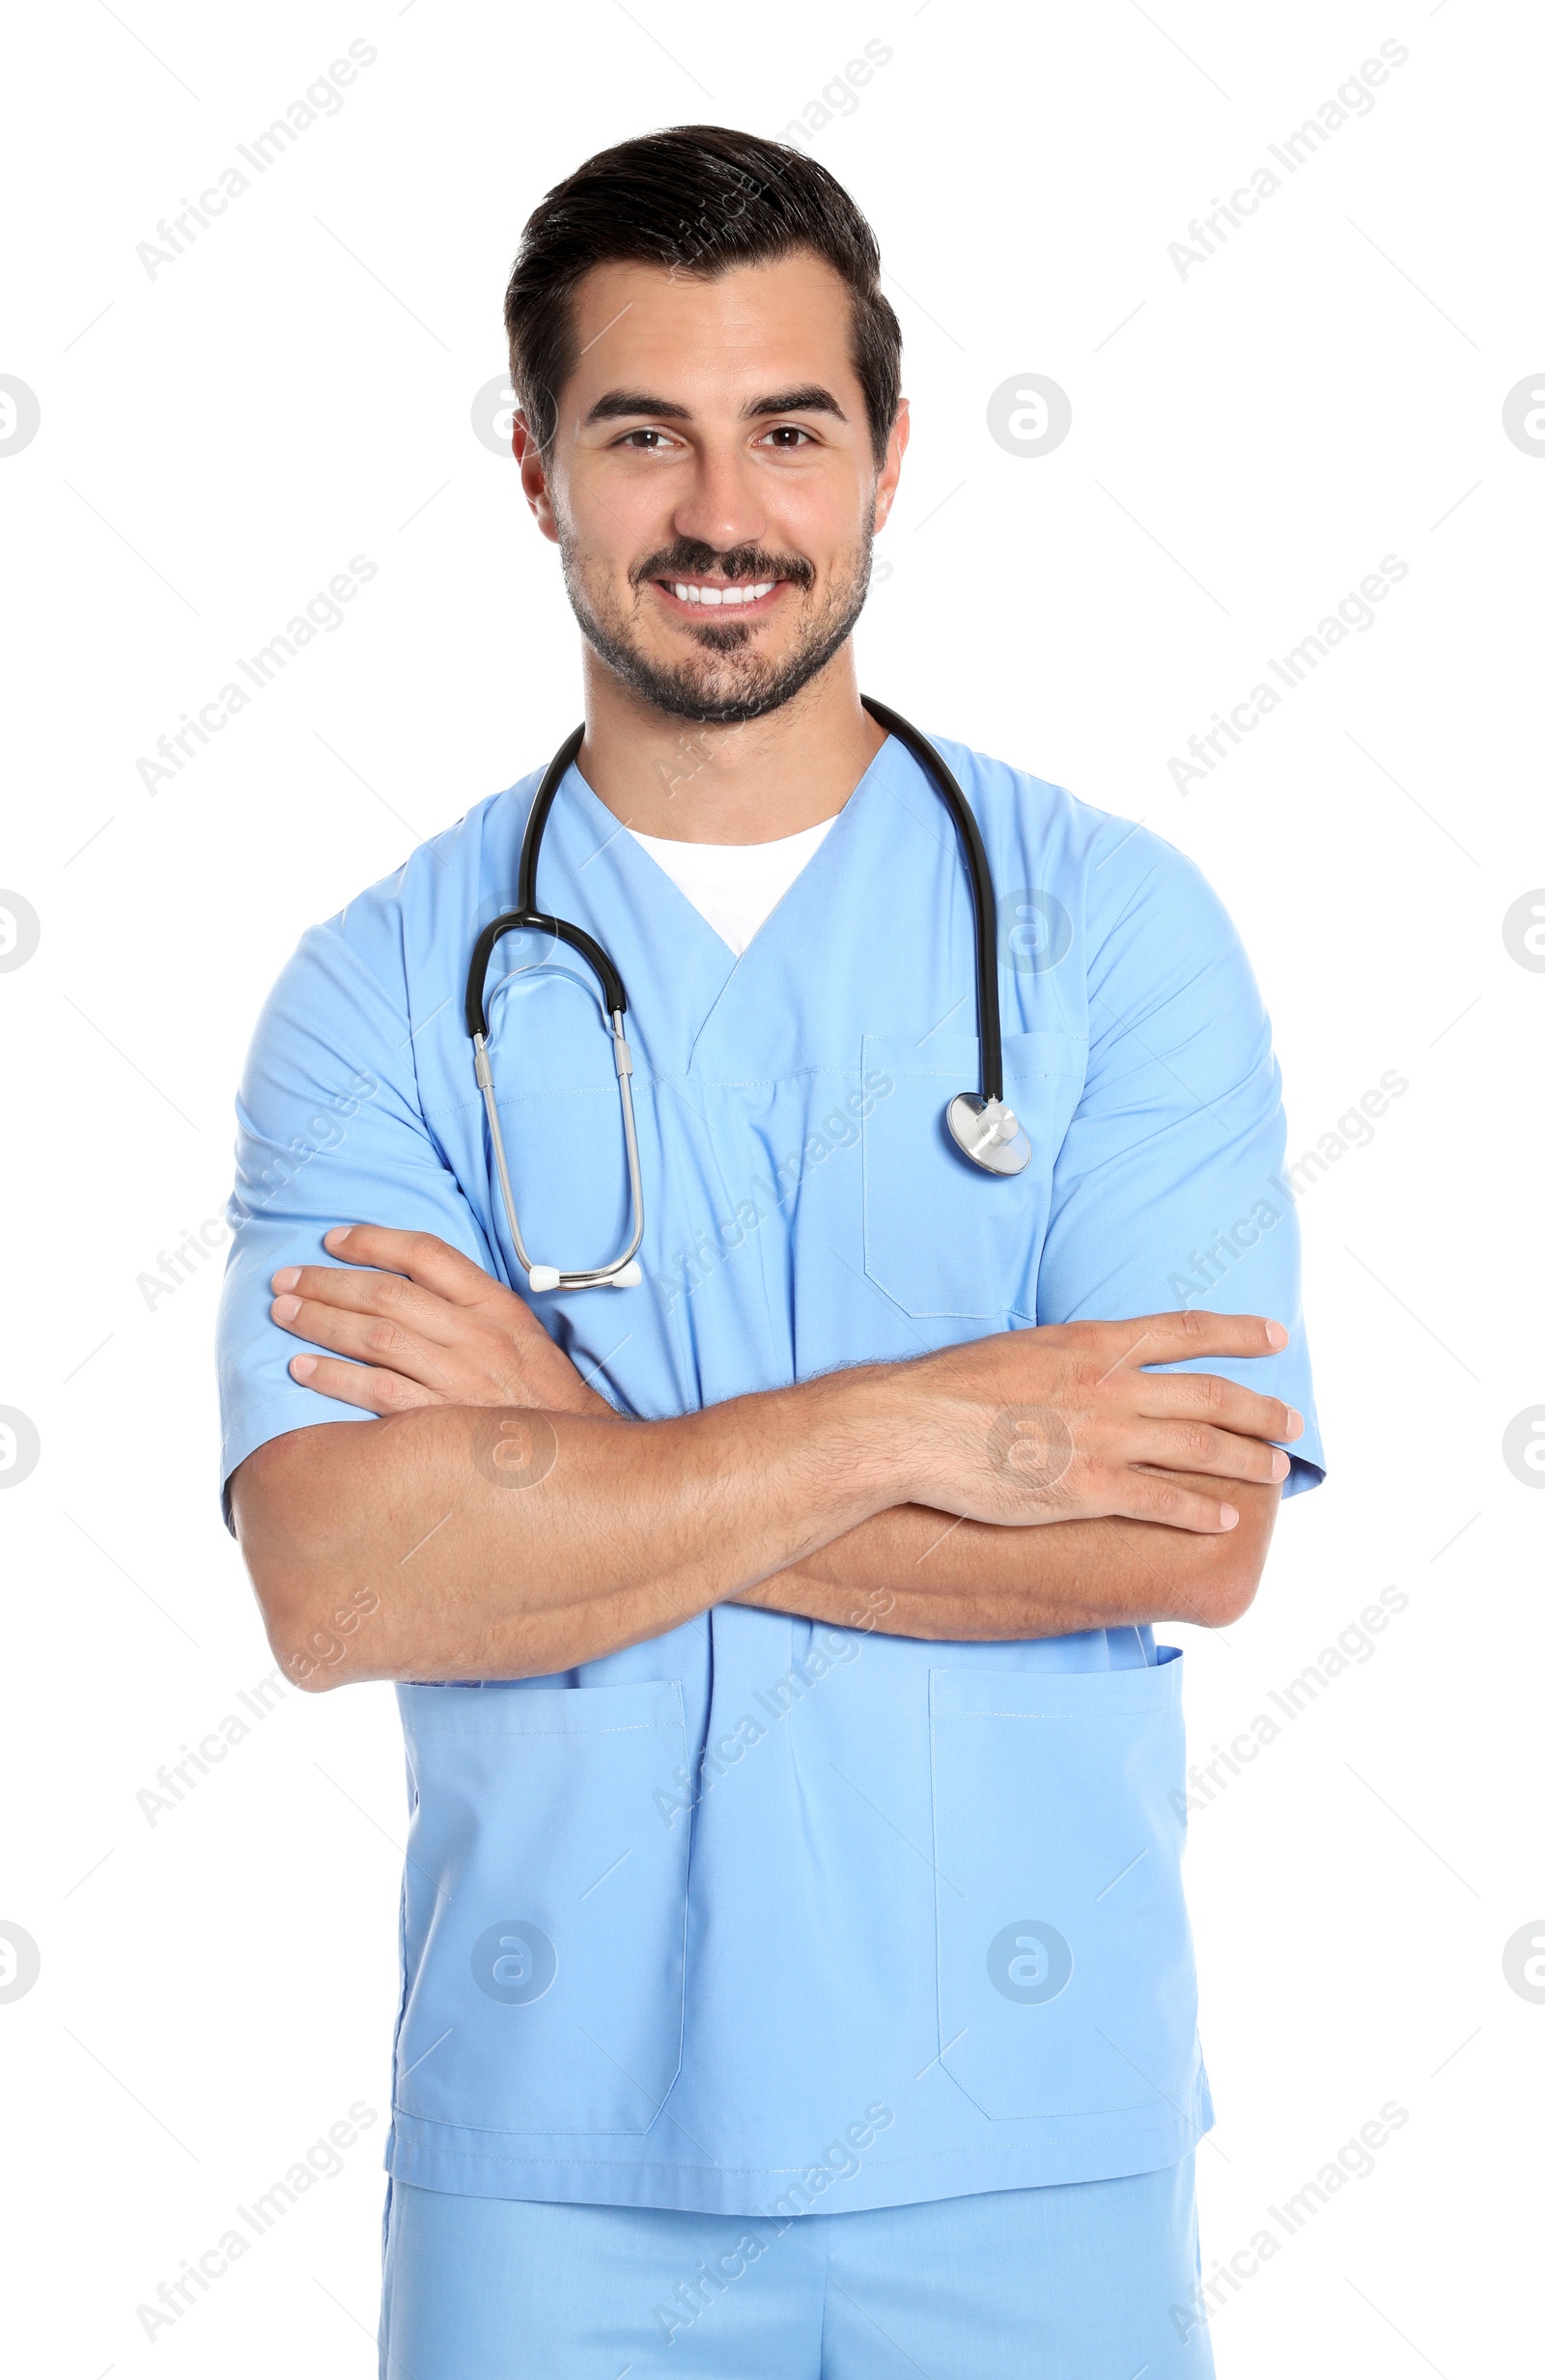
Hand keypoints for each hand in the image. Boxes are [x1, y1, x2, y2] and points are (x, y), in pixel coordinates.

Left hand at [269, 1226, 609, 1416]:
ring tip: (284, 1313)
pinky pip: (377, 1393)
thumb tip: (406, 1281)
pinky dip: (334, 1378)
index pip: (427, 1255)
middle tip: (285, 1279)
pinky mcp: (443, 1424)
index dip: (372, 1241)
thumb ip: (470, 1305)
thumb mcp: (521, 1334)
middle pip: (388, 1294)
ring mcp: (461, 1379)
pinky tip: (301, 1369)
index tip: (331, 1239)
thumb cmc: (542, 1396)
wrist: (577, 1461)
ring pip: (376, 1338)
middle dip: (328, 1282)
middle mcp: (478, 1336)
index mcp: (496, 1306)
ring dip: (321, 1322)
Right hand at [881, 1308, 1300, 1534]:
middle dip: (1260, 1409)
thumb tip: (1084, 1363)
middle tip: (1292, 1422)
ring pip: (1199, 1447)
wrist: (914, 1427)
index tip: (1277, 1337)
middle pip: (1209, 1394)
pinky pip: (1162, 1500)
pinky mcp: (1088, 1489)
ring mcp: (1104, 1438)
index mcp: (1093, 1343)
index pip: (1185, 1330)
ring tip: (1275, 1471)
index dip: (1238, 1334)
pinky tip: (1224, 1517)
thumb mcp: (1020, 1348)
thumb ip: (1066, 1356)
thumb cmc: (951, 1389)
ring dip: (1246, 1459)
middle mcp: (1111, 1386)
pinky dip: (1201, 1510)